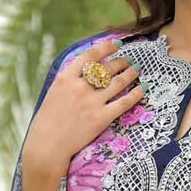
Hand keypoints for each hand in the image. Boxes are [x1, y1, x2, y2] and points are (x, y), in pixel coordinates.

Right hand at [22, 35, 145, 183]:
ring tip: (137, 69)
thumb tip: (85, 67)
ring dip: (130, 73)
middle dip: (121, 61)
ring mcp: (92, 102)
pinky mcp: (101, 118)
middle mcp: (80, 87)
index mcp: (66, 77)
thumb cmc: (47, 121)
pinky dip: (136, 94)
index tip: (116, 44)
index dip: (106, 47)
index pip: (90, 55)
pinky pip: (124, 102)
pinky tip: (143, 88)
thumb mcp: (53, 92)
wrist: (47, 146)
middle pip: (107, 68)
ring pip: (118, 82)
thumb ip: (69, 79)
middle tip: (128, 60)